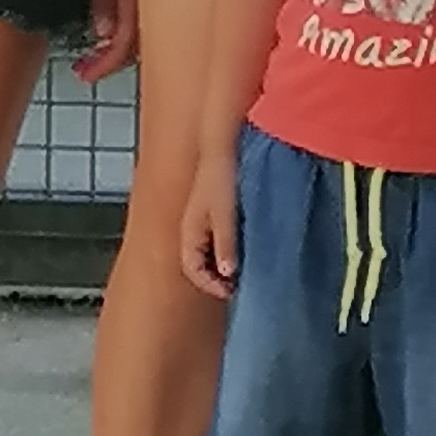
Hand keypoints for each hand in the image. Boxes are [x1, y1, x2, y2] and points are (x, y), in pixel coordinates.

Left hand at [75, 0, 140, 77]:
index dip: (100, 67)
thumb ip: (107, 0)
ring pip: (144, 37)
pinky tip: (119, 22)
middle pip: (135, 51)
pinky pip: (146, 16)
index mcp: (143, 6)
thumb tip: (102, 34)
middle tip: (88, 65)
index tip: (82, 73)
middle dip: (111, 61)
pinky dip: (131, 25)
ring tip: (101, 49)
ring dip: (121, 47)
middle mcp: (156, 7)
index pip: (122, 51)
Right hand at [182, 146, 239, 297]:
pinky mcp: (213, 215)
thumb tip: (228, 273)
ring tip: (245, 270)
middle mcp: (192, 231)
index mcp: (190, 233)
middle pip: (201, 267)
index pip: (194, 270)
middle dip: (220, 280)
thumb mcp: (224, 214)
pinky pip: (218, 243)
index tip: (232, 290)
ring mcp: (202, 223)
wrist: (221, 145)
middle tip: (241, 284)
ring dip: (226, 267)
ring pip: (210, 257)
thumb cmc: (220, 175)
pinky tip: (246, 250)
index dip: (212, 285)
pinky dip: (230, 252)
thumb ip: (225, 244)